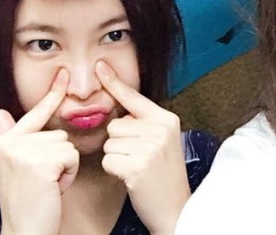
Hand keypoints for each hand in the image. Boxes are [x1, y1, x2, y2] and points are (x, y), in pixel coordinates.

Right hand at [0, 69, 78, 234]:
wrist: (25, 230)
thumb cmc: (27, 199)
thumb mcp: (15, 166)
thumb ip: (10, 136)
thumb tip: (1, 112)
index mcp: (5, 141)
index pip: (34, 113)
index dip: (52, 93)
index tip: (64, 73)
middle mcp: (10, 143)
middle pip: (58, 133)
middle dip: (59, 158)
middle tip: (44, 180)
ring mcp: (24, 152)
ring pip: (66, 145)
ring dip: (64, 166)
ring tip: (48, 184)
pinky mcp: (40, 163)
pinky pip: (71, 157)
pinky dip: (69, 174)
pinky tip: (54, 188)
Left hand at [96, 61, 189, 234]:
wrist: (176, 209)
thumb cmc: (163, 177)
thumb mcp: (162, 142)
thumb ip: (144, 124)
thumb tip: (120, 114)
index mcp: (166, 119)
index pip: (134, 97)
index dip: (114, 82)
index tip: (99, 65)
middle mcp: (160, 128)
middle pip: (115, 125)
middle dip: (119, 143)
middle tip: (139, 159)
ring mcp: (150, 146)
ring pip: (109, 143)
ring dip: (116, 158)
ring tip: (137, 168)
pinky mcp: (137, 165)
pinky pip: (108, 159)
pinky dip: (114, 171)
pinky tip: (132, 178)